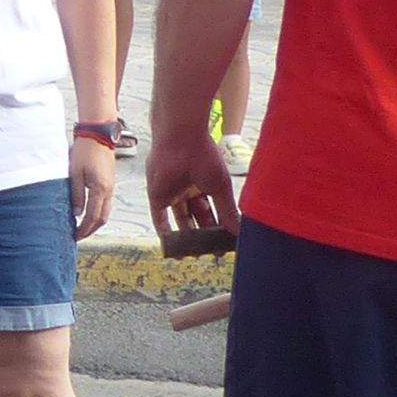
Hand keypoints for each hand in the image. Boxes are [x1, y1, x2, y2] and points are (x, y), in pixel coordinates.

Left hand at [69, 134, 118, 236]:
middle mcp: (109, 190)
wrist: (98, 134)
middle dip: (90, 230)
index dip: (83, 229)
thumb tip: (76, 213)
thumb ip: (76, 194)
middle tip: (78, 236)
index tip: (74, 236)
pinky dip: (98, 212)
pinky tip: (88, 213)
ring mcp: (111, 187)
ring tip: (82, 228)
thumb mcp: (75, 173)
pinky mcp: (110, 182)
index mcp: (100, 189)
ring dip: (95, 222)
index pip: (92, 217)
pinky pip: (106, 203)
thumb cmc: (85, 150)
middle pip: (102, 219)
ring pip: (106, 212)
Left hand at [148, 123, 234, 244]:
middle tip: (211, 253)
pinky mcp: (157, 195)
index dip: (219, 228)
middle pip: (197, 218)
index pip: (213, 211)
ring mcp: (172, 193)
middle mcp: (188, 190)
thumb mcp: (220, 188)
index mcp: (206, 185)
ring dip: (185, 237)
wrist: (181, 141)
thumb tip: (239, 232)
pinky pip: (159, 218)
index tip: (225, 244)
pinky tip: (173, 247)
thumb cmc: (205, 158)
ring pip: (180, 220)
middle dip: (204, 235)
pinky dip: (165, 232)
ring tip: (193, 255)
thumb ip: (228, 211)